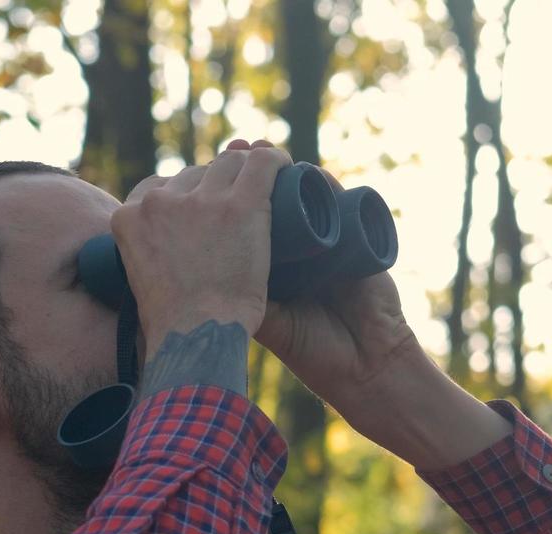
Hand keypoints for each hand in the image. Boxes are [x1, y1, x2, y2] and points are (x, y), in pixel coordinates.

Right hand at [111, 145, 294, 362]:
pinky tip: (286, 167)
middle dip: (216, 186)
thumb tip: (170, 249)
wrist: (196, 337)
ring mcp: (200, 200)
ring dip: (245, 174)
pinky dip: (275, 161)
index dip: (187, 197)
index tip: (203, 213)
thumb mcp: (141, 280)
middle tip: (237, 210)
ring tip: (264, 189)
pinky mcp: (240, 204)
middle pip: (196, 173)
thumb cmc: (174, 326)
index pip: (161, 187)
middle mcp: (159, 200)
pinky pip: (263, 163)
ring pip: (229, 163)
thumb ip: (148, 253)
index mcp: (129, 216)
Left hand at [228, 141, 424, 405]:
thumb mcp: (265, 322)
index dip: (224, 196)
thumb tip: (189, 271)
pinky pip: (341, 202)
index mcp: (270, 267)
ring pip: (304, 195)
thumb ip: (235, 299)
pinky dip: (325, 184)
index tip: (202, 173)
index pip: (242, 223)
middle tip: (234, 148)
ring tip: (263, 149)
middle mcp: (296, 251)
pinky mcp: (358, 240)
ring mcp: (327, 243)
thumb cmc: (314, 351)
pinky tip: (310, 172)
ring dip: (285, 169)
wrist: (363, 366)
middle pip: (271, 200)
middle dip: (249, 172)